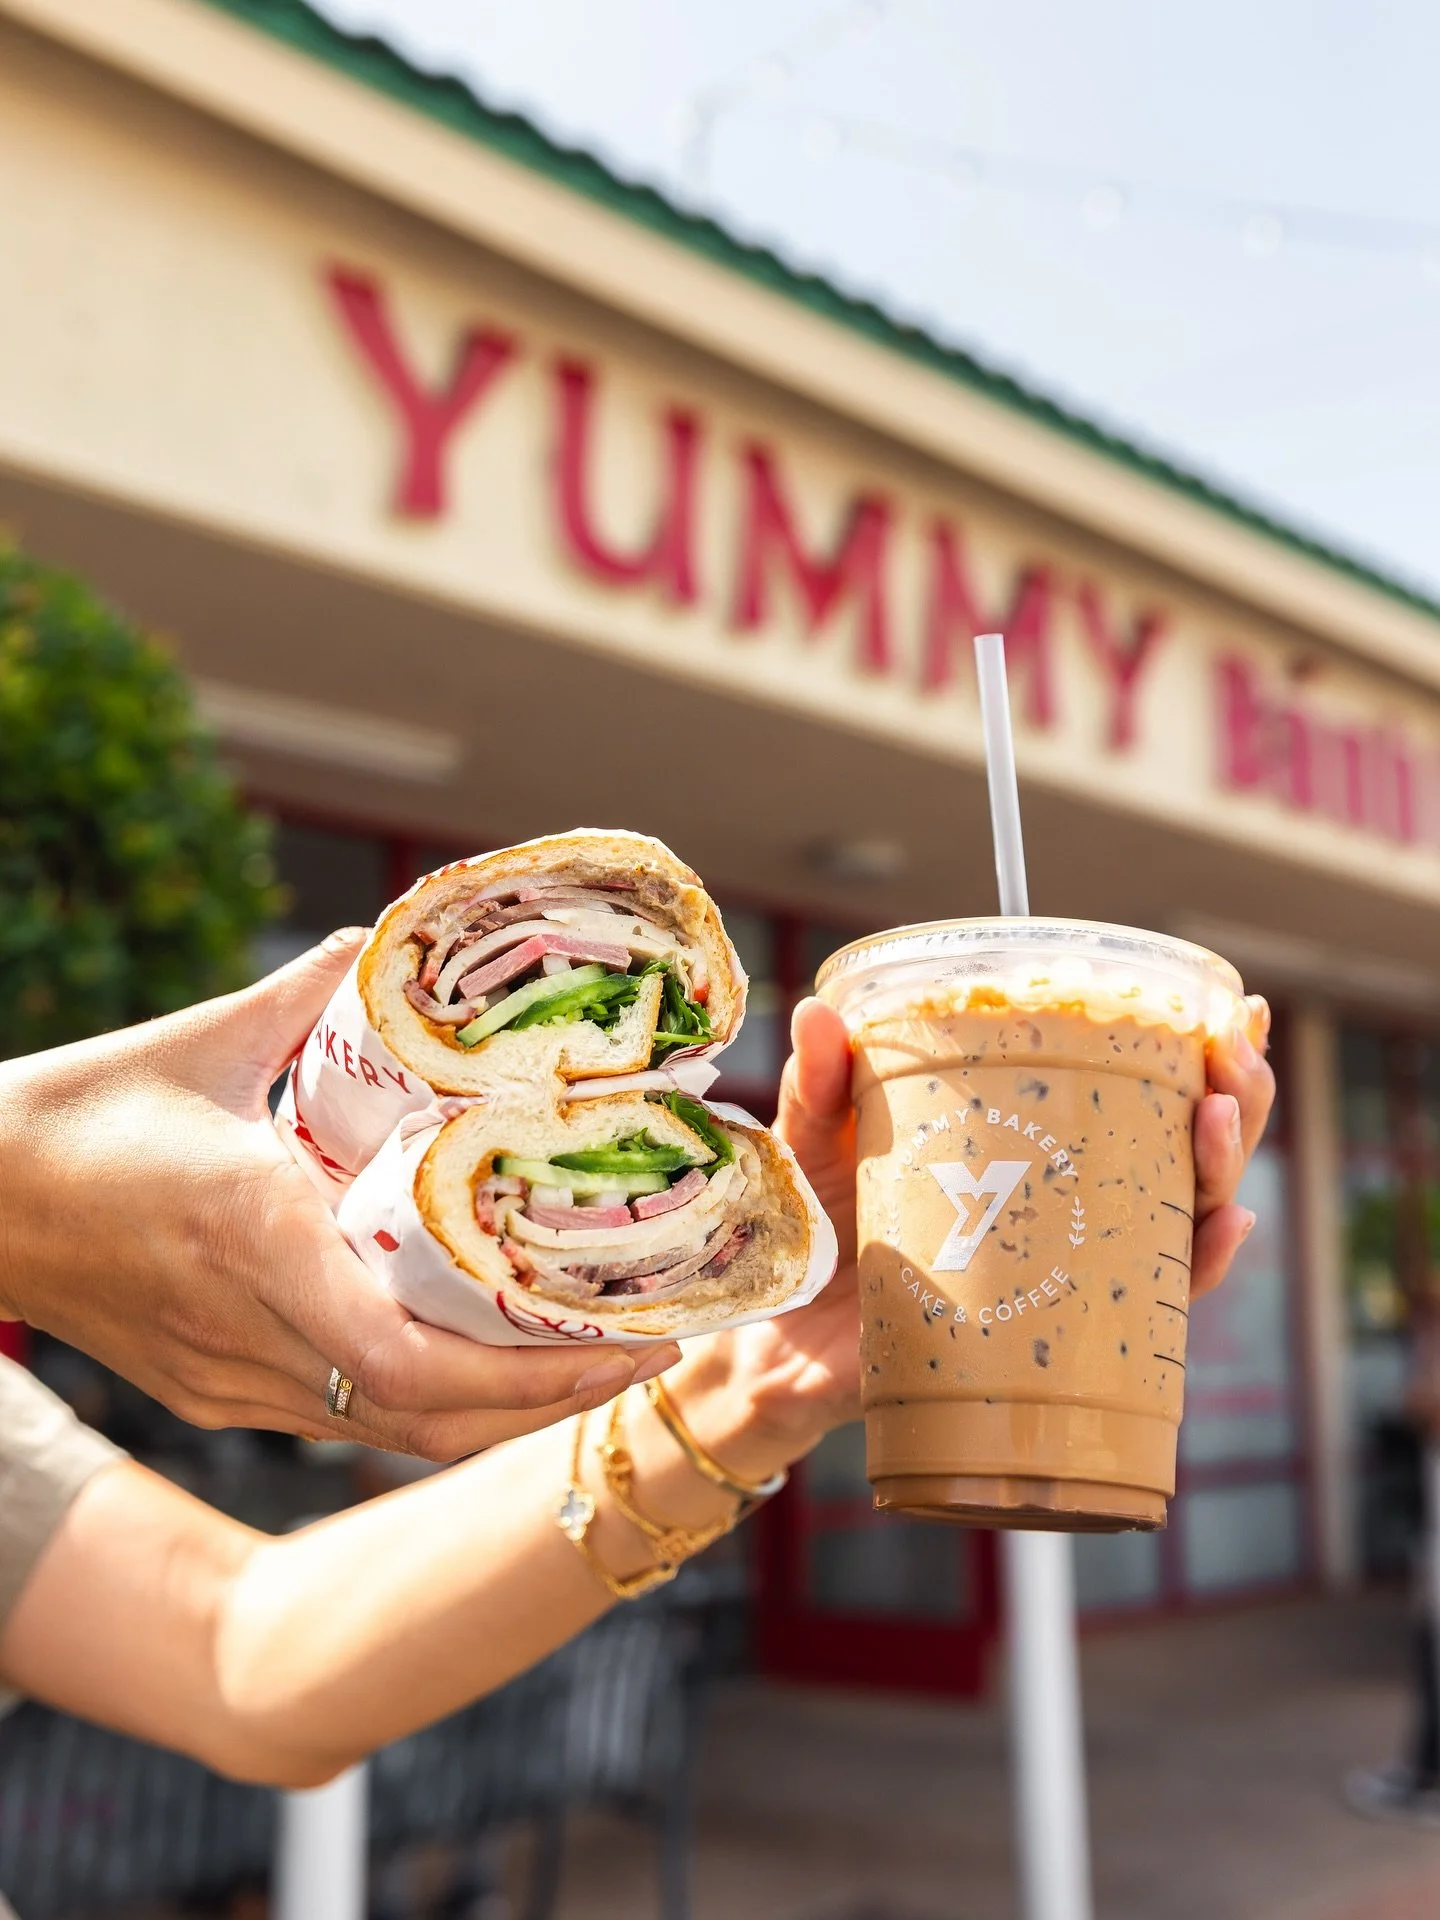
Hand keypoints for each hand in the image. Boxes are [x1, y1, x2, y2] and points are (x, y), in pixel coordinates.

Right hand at [0, 932, 676, 1458]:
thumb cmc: (74, 1117)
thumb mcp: (199, 1041)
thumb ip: (307, 992)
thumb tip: (390, 948)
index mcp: (252, 1236)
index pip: (402, 1356)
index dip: (523, 1372)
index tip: (615, 1340)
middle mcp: (247, 1330)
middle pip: (422, 1419)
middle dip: (544, 1404)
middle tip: (640, 1358)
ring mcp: (226, 1379)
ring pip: (389, 1434)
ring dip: (497, 1416)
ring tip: (588, 1368)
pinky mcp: (212, 1393)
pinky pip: (344, 1421)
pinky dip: (430, 1408)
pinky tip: (486, 1369)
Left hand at [672, 990, 1276, 1474]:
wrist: (784, 1342)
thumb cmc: (816, 1231)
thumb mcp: (818, 1141)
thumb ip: (823, 1080)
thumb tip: (819, 1011)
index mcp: (1030, 1137)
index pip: (1135, 1085)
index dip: (1198, 1049)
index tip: (1231, 1007)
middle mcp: (1070, 1199)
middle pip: (1185, 1145)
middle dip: (1235, 1096)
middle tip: (1236, 1057)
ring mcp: (1071, 1264)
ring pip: (1184, 1213)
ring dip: (1222, 1163)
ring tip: (1218, 1116)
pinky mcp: (1063, 1333)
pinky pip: (1153, 1304)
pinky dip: (1196, 1265)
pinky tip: (1221, 1225)